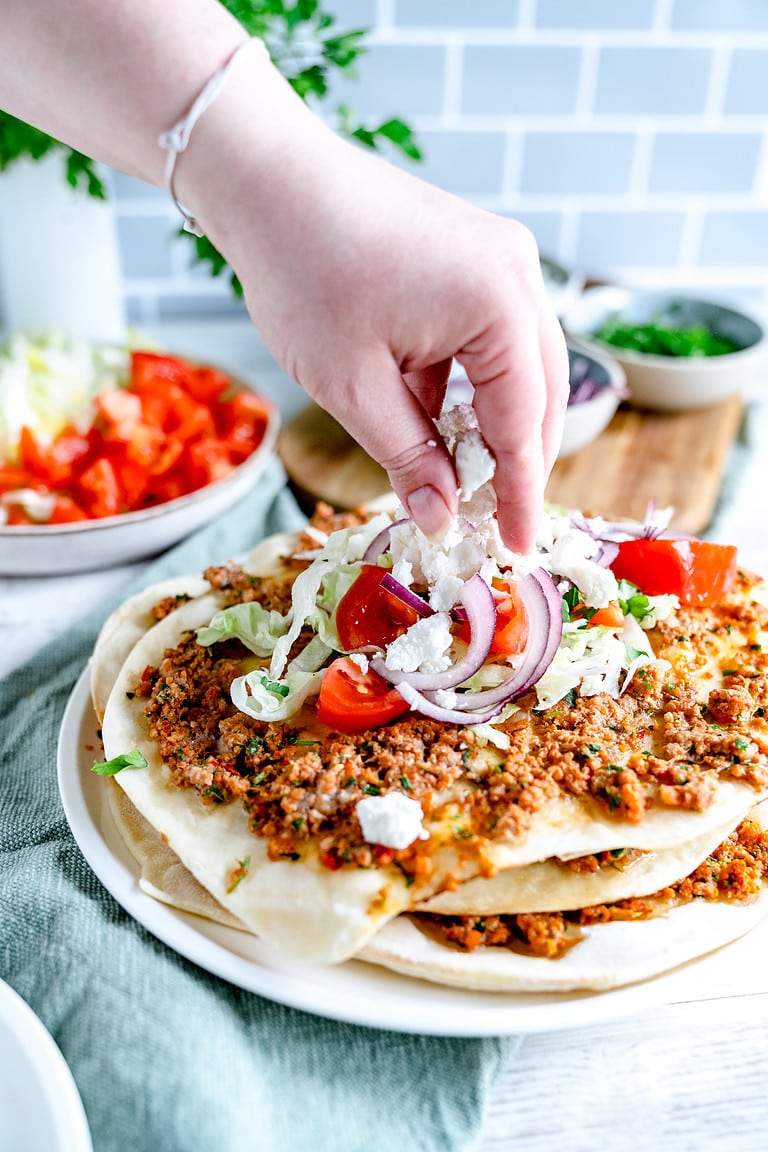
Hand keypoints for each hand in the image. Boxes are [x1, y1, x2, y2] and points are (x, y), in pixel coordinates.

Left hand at [178, 51, 569, 552]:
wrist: (268, 178)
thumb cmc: (303, 274)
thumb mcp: (353, 386)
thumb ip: (407, 457)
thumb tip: (443, 518)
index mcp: (501, 307)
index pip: (523, 425)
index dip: (519, 496)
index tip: (516, 550)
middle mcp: (518, 276)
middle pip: (539, 395)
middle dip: (515, 461)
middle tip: (491, 521)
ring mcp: (501, 257)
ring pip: (518, 367)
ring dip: (491, 424)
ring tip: (460, 478)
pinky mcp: (476, 254)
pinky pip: (489, 336)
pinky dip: (467, 384)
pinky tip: (433, 418)